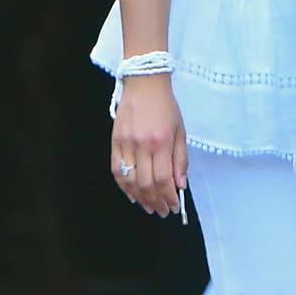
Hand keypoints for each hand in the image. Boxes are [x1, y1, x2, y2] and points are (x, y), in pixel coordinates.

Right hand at [111, 73, 187, 216]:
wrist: (144, 83)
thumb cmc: (166, 106)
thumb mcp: (181, 130)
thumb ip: (181, 159)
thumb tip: (180, 185)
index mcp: (162, 142)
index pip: (164, 179)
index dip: (169, 197)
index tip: (174, 207)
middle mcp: (142, 145)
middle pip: (146, 184)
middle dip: (156, 202)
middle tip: (163, 211)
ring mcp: (126, 144)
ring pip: (130, 181)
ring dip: (140, 198)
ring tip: (149, 207)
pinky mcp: (115, 141)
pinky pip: (116, 170)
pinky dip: (123, 186)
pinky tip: (132, 194)